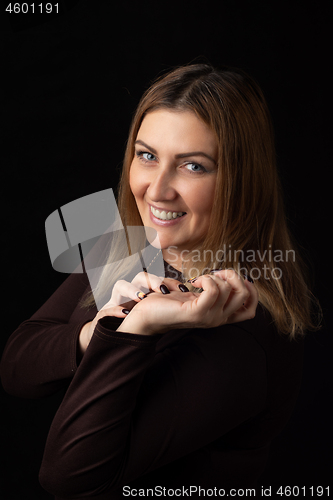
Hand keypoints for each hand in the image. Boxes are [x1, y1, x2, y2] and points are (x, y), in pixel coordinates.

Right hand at [78, 272, 185, 353]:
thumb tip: (191, 300)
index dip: (167, 280)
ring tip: (141, 298)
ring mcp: (116, 301)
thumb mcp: (154, 313)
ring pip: (120, 285)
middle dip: (151, 281)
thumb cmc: (137, 324)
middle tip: (162, 290)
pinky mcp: (105, 314)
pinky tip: (125, 313)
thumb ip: (169, 305)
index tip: (180, 289)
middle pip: (139, 277)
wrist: (115, 337)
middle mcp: (130, 292)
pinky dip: (115, 311)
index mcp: (144, 291)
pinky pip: (106, 309)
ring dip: (131, 290)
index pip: (156, 279)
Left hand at [117, 269, 257, 335]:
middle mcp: (218, 319)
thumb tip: (230, 276)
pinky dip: (206, 279)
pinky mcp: (196, 313)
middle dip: (233, 276)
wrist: (148, 314)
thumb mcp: (198, 296)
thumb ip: (216, 291)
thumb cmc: (172, 302)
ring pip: (227, 288)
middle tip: (215, 273)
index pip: (251, 311)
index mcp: (221, 316)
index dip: (252, 292)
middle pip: (243, 294)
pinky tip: (194, 282)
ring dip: (214, 276)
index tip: (238, 279)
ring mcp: (209, 318)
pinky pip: (213, 290)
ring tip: (199, 279)